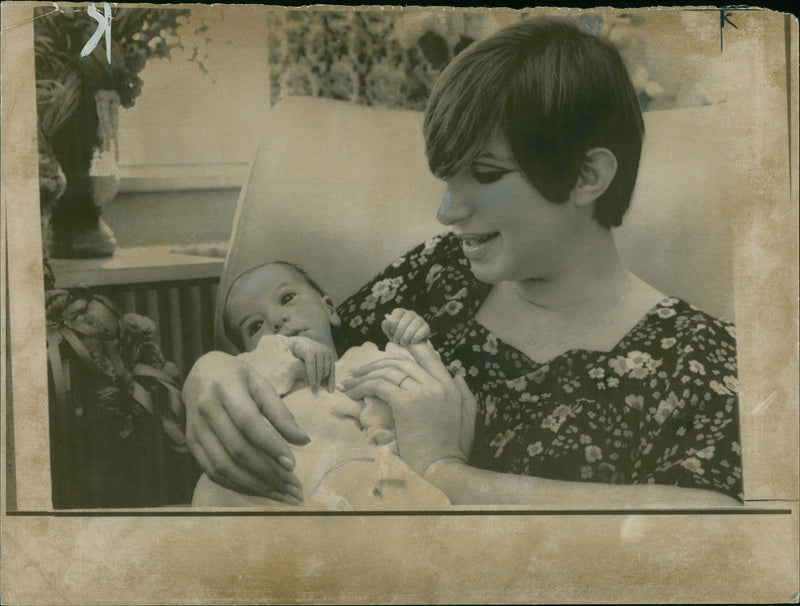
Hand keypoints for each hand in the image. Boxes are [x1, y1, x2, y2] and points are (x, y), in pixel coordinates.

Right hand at [182, 351, 310, 501]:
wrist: (199, 372)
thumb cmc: (237, 377)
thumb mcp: (261, 383)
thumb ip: (280, 412)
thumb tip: (303, 441)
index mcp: (225, 388)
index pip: (248, 422)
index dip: (271, 445)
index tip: (292, 465)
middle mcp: (206, 410)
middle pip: (237, 449)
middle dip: (268, 473)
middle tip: (293, 487)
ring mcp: (195, 429)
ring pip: (223, 466)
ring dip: (254, 485)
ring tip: (281, 494)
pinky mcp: (191, 444)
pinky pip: (212, 472)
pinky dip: (237, 485)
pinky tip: (259, 490)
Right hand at [286, 336, 335, 391]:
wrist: (297, 343)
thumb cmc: (308, 355)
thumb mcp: (318, 361)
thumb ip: (322, 370)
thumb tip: (325, 385)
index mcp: (329, 354)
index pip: (332, 369)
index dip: (331, 381)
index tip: (330, 391)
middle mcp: (325, 351)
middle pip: (326, 370)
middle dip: (322, 381)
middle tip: (318, 390)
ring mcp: (318, 351)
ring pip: (319, 369)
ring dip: (317, 380)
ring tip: (314, 388)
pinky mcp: (309, 352)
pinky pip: (311, 366)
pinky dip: (312, 375)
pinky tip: (311, 382)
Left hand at [340, 341, 475, 474]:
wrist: (444, 469)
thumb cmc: (454, 449)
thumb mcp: (468, 417)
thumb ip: (464, 392)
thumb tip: (457, 374)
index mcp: (450, 386)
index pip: (427, 356)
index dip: (406, 348)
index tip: (387, 350)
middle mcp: (437, 384)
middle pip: (401, 361)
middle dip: (376, 364)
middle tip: (358, 373)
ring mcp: (422, 392)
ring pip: (387, 371)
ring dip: (364, 376)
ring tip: (348, 384)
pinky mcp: (406, 403)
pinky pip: (379, 385)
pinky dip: (363, 386)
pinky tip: (353, 394)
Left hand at [381, 308, 430, 345]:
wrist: (408, 344)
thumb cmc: (397, 335)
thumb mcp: (389, 332)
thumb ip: (386, 326)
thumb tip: (387, 320)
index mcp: (401, 312)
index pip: (398, 312)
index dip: (394, 322)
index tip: (392, 331)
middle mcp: (411, 313)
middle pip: (407, 317)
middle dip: (400, 331)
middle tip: (397, 340)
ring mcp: (419, 319)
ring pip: (416, 323)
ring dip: (407, 335)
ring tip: (403, 342)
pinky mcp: (426, 327)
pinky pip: (423, 329)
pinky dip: (416, 336)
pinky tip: (412, 341)